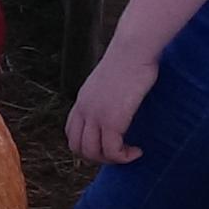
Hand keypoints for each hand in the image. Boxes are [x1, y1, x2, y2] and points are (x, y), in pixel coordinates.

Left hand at [67, 46, 155, 163]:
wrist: (133, 49)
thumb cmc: (129, 59)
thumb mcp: (109, 80)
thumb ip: (106, 94)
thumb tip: (118, 101)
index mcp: (82, 100)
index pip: (71, 133)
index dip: (86, 145)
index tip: (106, 145)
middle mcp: (84, 109)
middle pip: (78, 147)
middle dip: (97, 157)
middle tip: (118, 154)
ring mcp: (96, 115)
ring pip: (92, 153)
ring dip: (111, 160)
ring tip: (128, 154)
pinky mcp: (112, 120)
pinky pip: (112, 151)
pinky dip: (124, 157)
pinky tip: (136, 151)